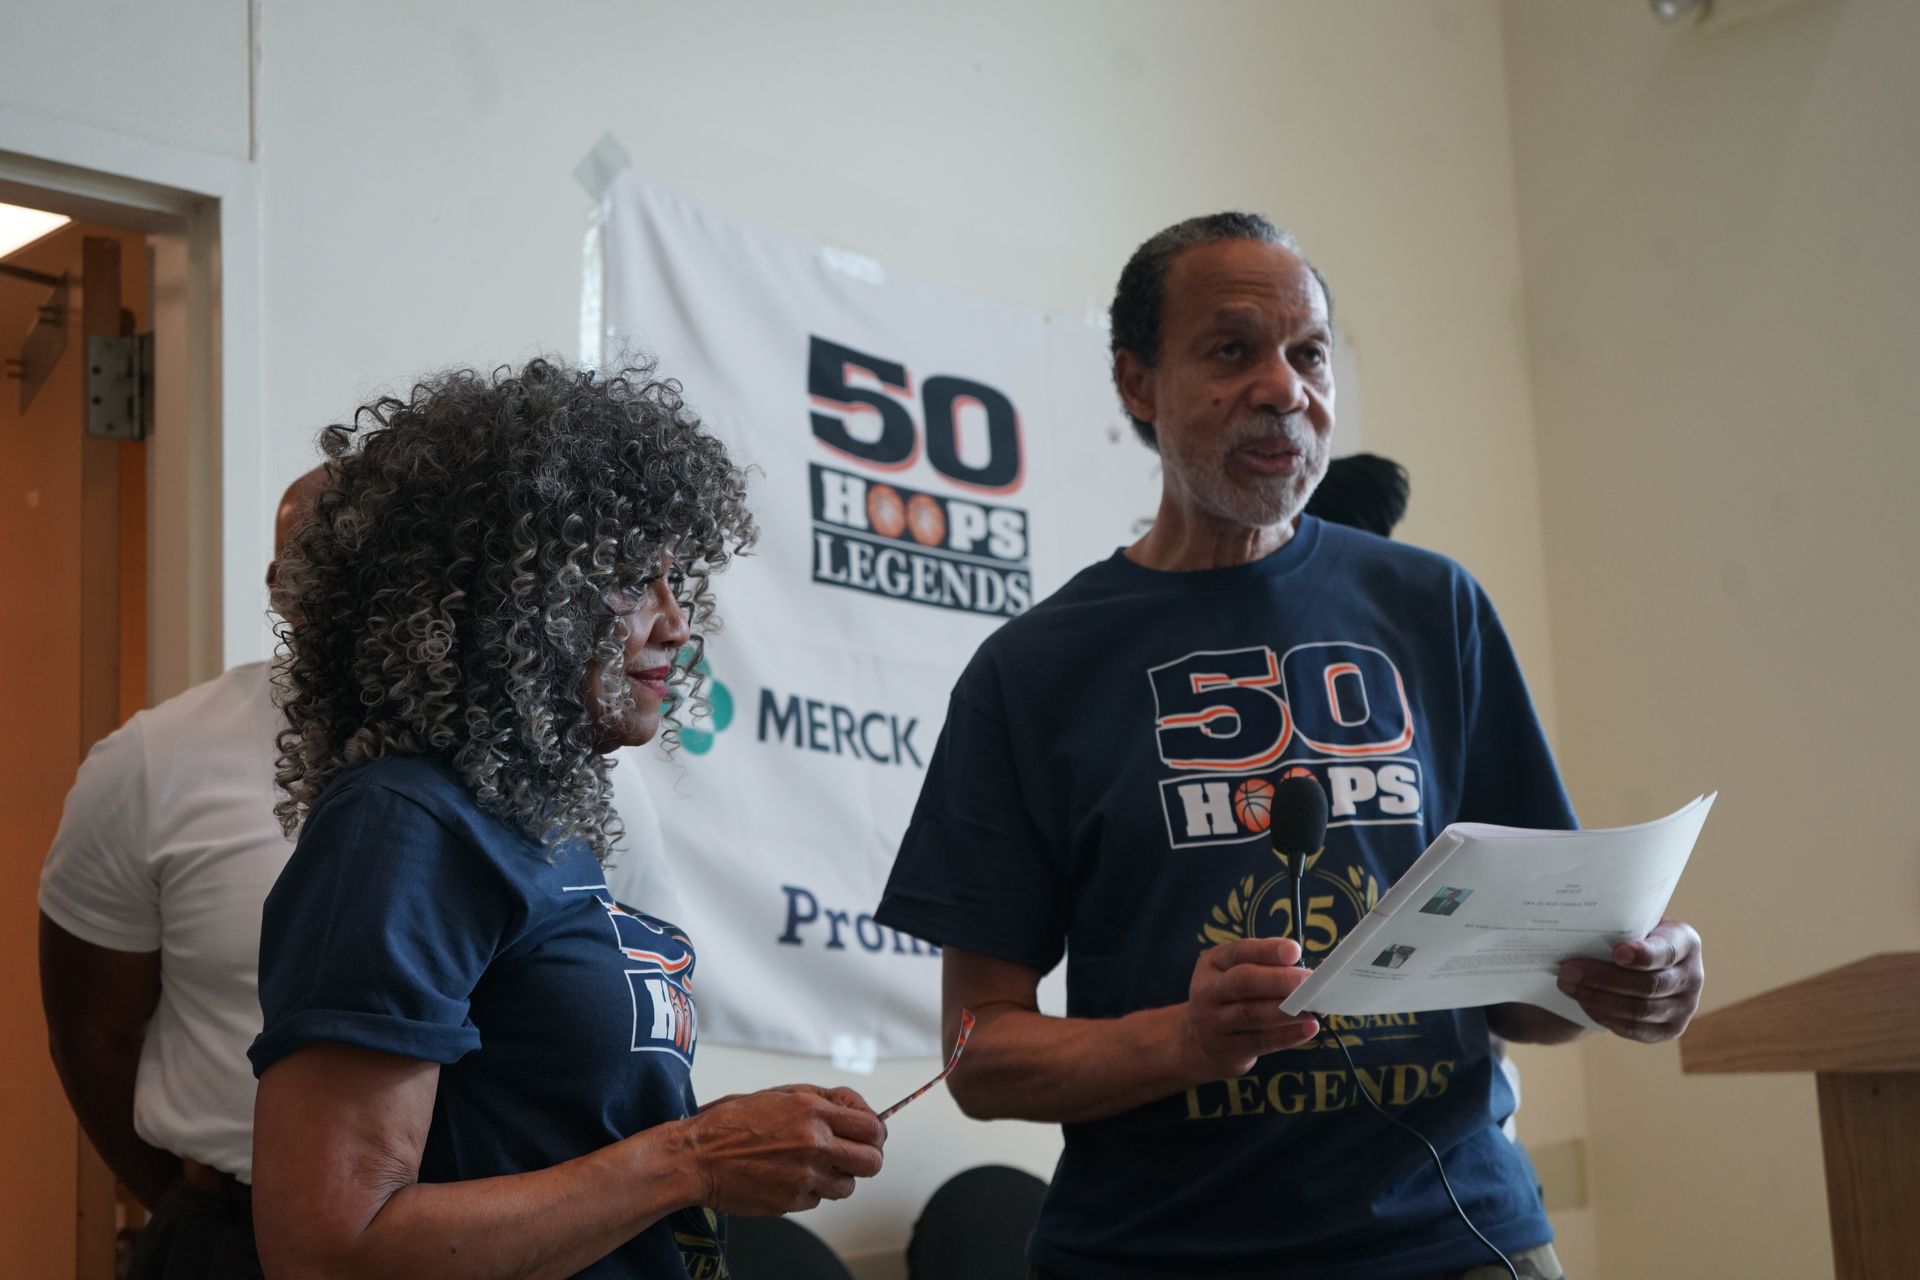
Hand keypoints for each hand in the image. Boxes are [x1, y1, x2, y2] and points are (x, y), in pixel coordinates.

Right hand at [682, 1085, 885, 1213]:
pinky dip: (811, 1190)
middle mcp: (815, 1144)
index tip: (867, 1132)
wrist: (697, 1157)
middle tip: (852, 1155)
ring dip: (838, 1177)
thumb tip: (854, 1111)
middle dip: (867, 1158)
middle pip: (872, 1161)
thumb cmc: (732, 1123)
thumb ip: (821, 1100)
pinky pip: (819, 1199)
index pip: (872, 1127)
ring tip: (814, 1166)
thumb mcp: (780, 1094)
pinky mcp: (792, 1201)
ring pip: (848, 1186)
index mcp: (813, 1111)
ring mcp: (805, 1176)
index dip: (875, 1131)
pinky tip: (789, 1177)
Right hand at [1180, 937, 1320, 1080]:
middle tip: (1309, 981)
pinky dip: (1287, 1035)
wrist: (1198, 1043)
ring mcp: (1215, 1022)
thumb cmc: (1230, 999)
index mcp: (1212, 963)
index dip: (1267, 951)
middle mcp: (1208, 991)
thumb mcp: (1233, 974)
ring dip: (1286, 1010)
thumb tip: (1306, 969)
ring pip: (1252, 1014)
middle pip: (1243, 982)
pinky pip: (1260, 1042)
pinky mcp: (1228, 1050)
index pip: (1239, 952)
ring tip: (1315, 1007)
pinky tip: (1309, 1028)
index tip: (1295, 951)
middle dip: (1278, 980)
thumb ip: (1264, 967)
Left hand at [1557, 919, 1703, 1042]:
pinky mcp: (1670, 1029)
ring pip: (1639, 1010)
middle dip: (1603, 979)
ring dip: (1598, 999)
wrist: (1641, 965)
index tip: (1616, 953)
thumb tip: (1579, 920)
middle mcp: (1692, 976)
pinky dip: (1605, 1016)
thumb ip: (1620, 922)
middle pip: (1648, 985)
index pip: (1667, 951)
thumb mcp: (1633, 922)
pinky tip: (1584, 1002)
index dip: (1644, 955)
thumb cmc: (1631, 935)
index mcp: (1685, 942)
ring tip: (1567, 985)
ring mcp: (1684, 1007)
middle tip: (1567, 970)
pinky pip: (1634, 1029)